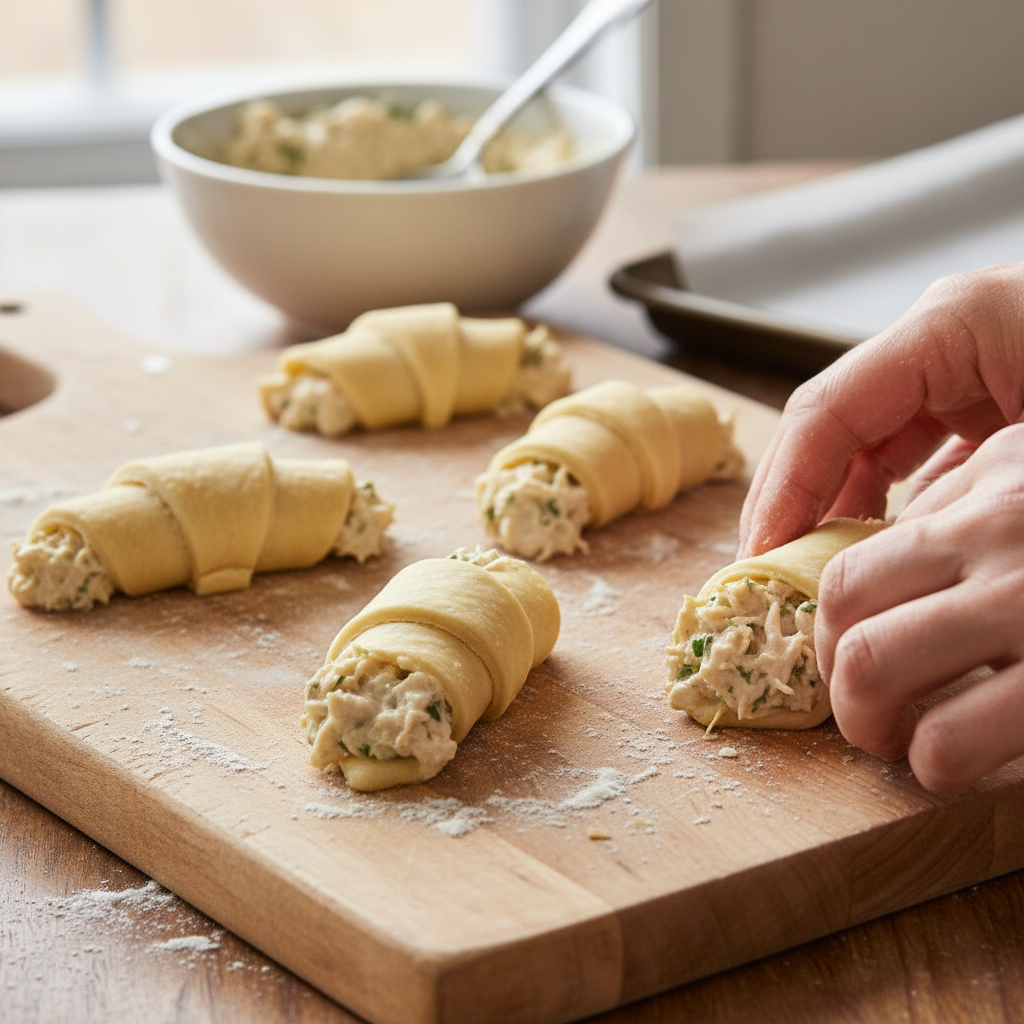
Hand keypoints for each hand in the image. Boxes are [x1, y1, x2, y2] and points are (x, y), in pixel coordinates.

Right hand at [738, 263, 1023, 557]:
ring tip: (801, 566)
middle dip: (786, 499)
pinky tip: (862, 549)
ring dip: (826, 506)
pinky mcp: (978, 404)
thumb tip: (876, 558)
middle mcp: (938, 345)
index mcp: (951, 326)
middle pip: (826, 424)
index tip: (762, 552)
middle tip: (762, 568)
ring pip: (859, 444)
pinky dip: (879, 503)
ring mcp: (956, 374)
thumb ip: (955, 492)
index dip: (784, 488)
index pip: (826, 409)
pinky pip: (905, 456)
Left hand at [815, 423, 1023, 794]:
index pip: (854, 566)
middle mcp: (1009, 534)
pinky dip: (943, 765)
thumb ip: (971, 507)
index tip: (837, 661)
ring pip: (882, 674)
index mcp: (998, 487)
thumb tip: (874, 574)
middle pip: (852, 623)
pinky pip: (961, 739)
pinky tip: (965, 771)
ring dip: (882, 733)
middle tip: (866, 718)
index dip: (826, 631)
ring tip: (910, 751)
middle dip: (840, 687)